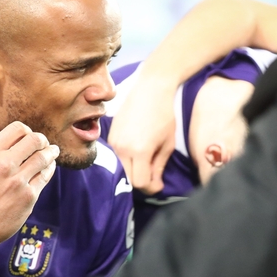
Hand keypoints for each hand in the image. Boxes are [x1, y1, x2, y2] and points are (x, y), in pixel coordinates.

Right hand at [0, 122, 58, 263]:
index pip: (17, 128)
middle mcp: (4, 164)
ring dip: (51, 152)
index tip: (30, 137)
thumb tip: (23, 139)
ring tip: (53, 151)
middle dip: (42, 140)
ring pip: (43, 157)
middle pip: (35, 140)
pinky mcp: (29, 196)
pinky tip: (48, 167)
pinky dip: (49, 168)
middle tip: (44, 144)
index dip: (27, 131)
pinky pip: (45, 175)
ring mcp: (18, 180)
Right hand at [108, 78, 175, 194]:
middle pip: (128, 180)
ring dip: (133, 171)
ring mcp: (113, 142)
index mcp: (140, 151)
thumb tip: (154, 184)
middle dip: (142, 182)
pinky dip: (126, 160)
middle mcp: (122, 148)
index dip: (151, 187)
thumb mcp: (167, 144)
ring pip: (120, 169)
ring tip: (146, 163)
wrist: (150, 89)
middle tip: (153, 177)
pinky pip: (116, 156)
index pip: (140, 183)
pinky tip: (137, 151)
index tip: (159, 184)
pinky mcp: (110, 136)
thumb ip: (159, 167)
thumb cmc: (164, 115)